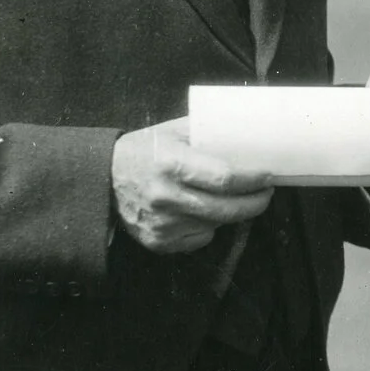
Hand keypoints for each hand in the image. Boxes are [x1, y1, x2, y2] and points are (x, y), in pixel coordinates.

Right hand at [110, 117, 272, 255]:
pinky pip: (200, 238)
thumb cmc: (143, 151)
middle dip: (256, 202)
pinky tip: (205, 212)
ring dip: (234, 213)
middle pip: (227, 208)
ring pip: (217, 224)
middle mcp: (166, 196)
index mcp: (171, 163)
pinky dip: (210, 227)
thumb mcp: (171, 131)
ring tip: (237, 199)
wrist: (101, 179)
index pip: (225, 178)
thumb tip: (248, 129)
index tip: (268, 176)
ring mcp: (161, 223)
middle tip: (266, 192)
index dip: (253, 180)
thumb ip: (206, 131)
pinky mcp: (158, 241)